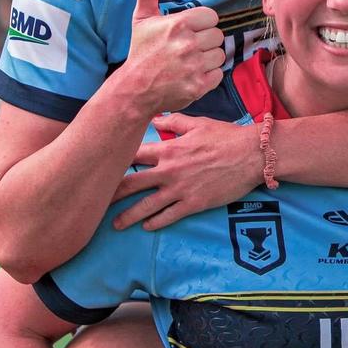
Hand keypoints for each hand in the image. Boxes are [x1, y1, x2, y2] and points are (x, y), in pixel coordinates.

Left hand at [112, 113, 262, 230]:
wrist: (251, 155)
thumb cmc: (226, 136)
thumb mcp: (198, 123)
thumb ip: (173, 122)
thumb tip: (154, 119)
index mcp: (169, 150)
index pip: (134, 155)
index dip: (117, 160)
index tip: (103, 166)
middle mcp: (169, 171)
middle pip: (132, 183)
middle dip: (112, 193)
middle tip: (97, 200)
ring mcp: (180, 189)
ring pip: (146, 205)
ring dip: (128, 216)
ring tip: (115, 224)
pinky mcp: (193, 204)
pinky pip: (168, 216)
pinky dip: (155, 222)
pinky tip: (146, 227)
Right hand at [127, 0, 224, 113]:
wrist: (134, 88)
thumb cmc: (141, 51)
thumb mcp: (142, 18)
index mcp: (179, 25)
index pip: (211, 17)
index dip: (202, 24)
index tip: (189, 31)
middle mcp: (189, 44)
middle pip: (217, 36)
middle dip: (205, 41)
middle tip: (188, 48)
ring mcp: (195, 66)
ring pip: (220, 55)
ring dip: (208, 58)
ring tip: (191, 61)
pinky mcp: (199, 86)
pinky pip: (219, 74)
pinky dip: (209, 76)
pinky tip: (193, 74)